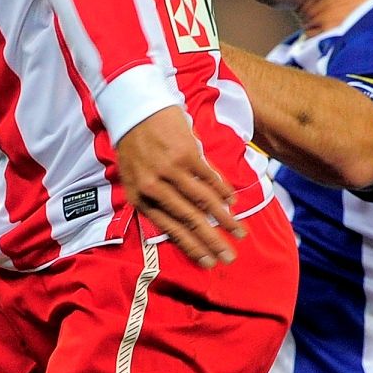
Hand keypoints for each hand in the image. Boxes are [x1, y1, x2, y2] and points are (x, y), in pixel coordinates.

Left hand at [116, 106, 242, 267]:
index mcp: (141, 197)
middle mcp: (155, 187)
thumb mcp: (134, 178)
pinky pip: (209, 178)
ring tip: (239, 233)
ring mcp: (171, 170)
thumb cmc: (134, 146)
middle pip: (190, 220)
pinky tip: (233, 203)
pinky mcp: (186, 153)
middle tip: (229, 258)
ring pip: (204, 202)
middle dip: (213, 242)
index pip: (170, 229)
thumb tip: (182, 223)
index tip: (208, 264)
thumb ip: (154, 200)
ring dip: (225, 220)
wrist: (134, 108)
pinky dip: (223, 192)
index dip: (192, 248)